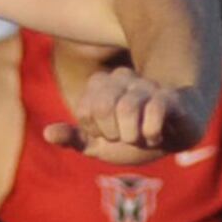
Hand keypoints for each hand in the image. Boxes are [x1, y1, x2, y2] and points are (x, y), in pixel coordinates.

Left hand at [44, 67, 208, 162]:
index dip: (96, 131)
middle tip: (126, 136)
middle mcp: (124, 78)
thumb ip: (73, 137)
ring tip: (142, 136)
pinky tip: (157, 135)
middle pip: (103, 107)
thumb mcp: (98, 143)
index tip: (110, 132)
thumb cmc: (132, 138)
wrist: (174, 138)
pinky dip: (152, 133)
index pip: (86, 110)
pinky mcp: (171, 96)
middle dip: (113, 133)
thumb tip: (47, 133)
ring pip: (128, 109)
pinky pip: (154, 112)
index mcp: (102, 85)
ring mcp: (148, 86)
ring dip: (133, 136)